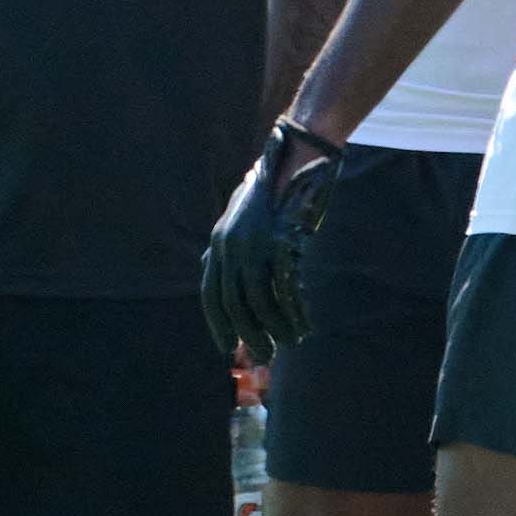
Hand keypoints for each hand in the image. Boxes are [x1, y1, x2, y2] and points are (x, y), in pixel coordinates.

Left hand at [201, 122, 343, 363]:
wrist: (299, 160)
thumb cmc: (276, 187)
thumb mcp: (241, 213)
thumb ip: (228, 242)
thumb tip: (217, 268)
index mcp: (219, 240)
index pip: (211, 293)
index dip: (218, 323)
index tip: (227, 346)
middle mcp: (232, 245)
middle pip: (234, 302)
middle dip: (248, 333)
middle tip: (262, 355)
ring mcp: (257, 245)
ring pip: (261, 301)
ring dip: (275, 328)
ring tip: (290, 343)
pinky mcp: (283, 244)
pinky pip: (286, 290)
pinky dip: (295, 313)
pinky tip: (304, 325)